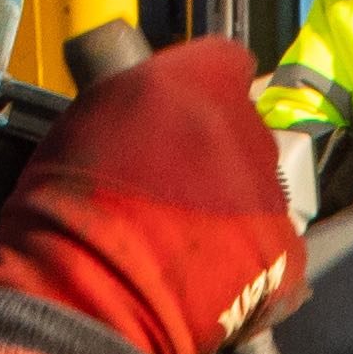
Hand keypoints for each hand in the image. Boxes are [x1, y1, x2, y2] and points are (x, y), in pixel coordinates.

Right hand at [0, 40, 306, 353]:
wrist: (88, 291)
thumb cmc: (67, 204)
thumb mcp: (90, 118)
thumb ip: (141, 100)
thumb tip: (157, 109)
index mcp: (195, 78)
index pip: (225, 61)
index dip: (206, 88)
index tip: (187, 112)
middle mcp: (244, 124)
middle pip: (246, 127)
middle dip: (218, 151)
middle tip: (176, 186)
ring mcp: (269, 190)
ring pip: (261, 187)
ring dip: (234, 205)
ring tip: (187, 239)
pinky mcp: (285, 250)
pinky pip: (275, 245)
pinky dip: (250, 259)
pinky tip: (211, 275)